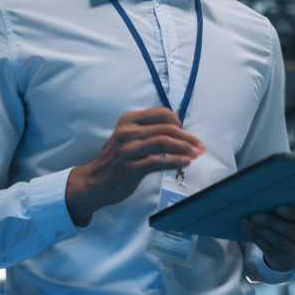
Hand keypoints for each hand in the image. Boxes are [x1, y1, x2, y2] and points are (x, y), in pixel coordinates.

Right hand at [65, 107, 204, 226]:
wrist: (94, 181)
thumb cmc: (116, 159)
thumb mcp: (128, 137)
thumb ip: (149, 130)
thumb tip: (178, 125)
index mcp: (129, 120)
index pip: (162, 113)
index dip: (178, 122)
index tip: (186, 132)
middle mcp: (127, 131)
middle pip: (166, 128)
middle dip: (188, 137)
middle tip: (200, 146)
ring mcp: (128, 149)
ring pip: (164, 142)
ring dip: (185, 148)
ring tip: (196, 154)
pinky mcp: (130, 167)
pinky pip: (159, 161)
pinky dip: (176, 161)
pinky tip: (186, 163)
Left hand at [242, 206, 294, 271]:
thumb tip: (273, 192)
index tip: (278, 208)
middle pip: (294, 233)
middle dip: (273, 222)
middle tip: (256, 214)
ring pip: (281, 244)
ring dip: (264, 231)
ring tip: (250, 221)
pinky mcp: (290, 264)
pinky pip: (273, 251)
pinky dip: (260, 239)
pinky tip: (250, 230)